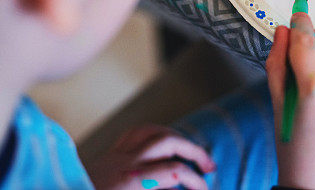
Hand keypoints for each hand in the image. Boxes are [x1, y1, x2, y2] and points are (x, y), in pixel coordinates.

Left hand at [87, 124, 214, 189]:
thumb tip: (176, 185)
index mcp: (131, 182)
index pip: (174, 171)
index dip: (196, 181)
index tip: (205, 189)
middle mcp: (123, 163)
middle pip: (167, 141)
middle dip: (193, 150)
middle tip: (209, 165)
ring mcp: (113, 156)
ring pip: (151, 132)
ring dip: (175, 137)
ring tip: (190, 150)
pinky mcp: (105, 156)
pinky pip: (133, 135)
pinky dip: (152, 134)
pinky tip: (160, 144)